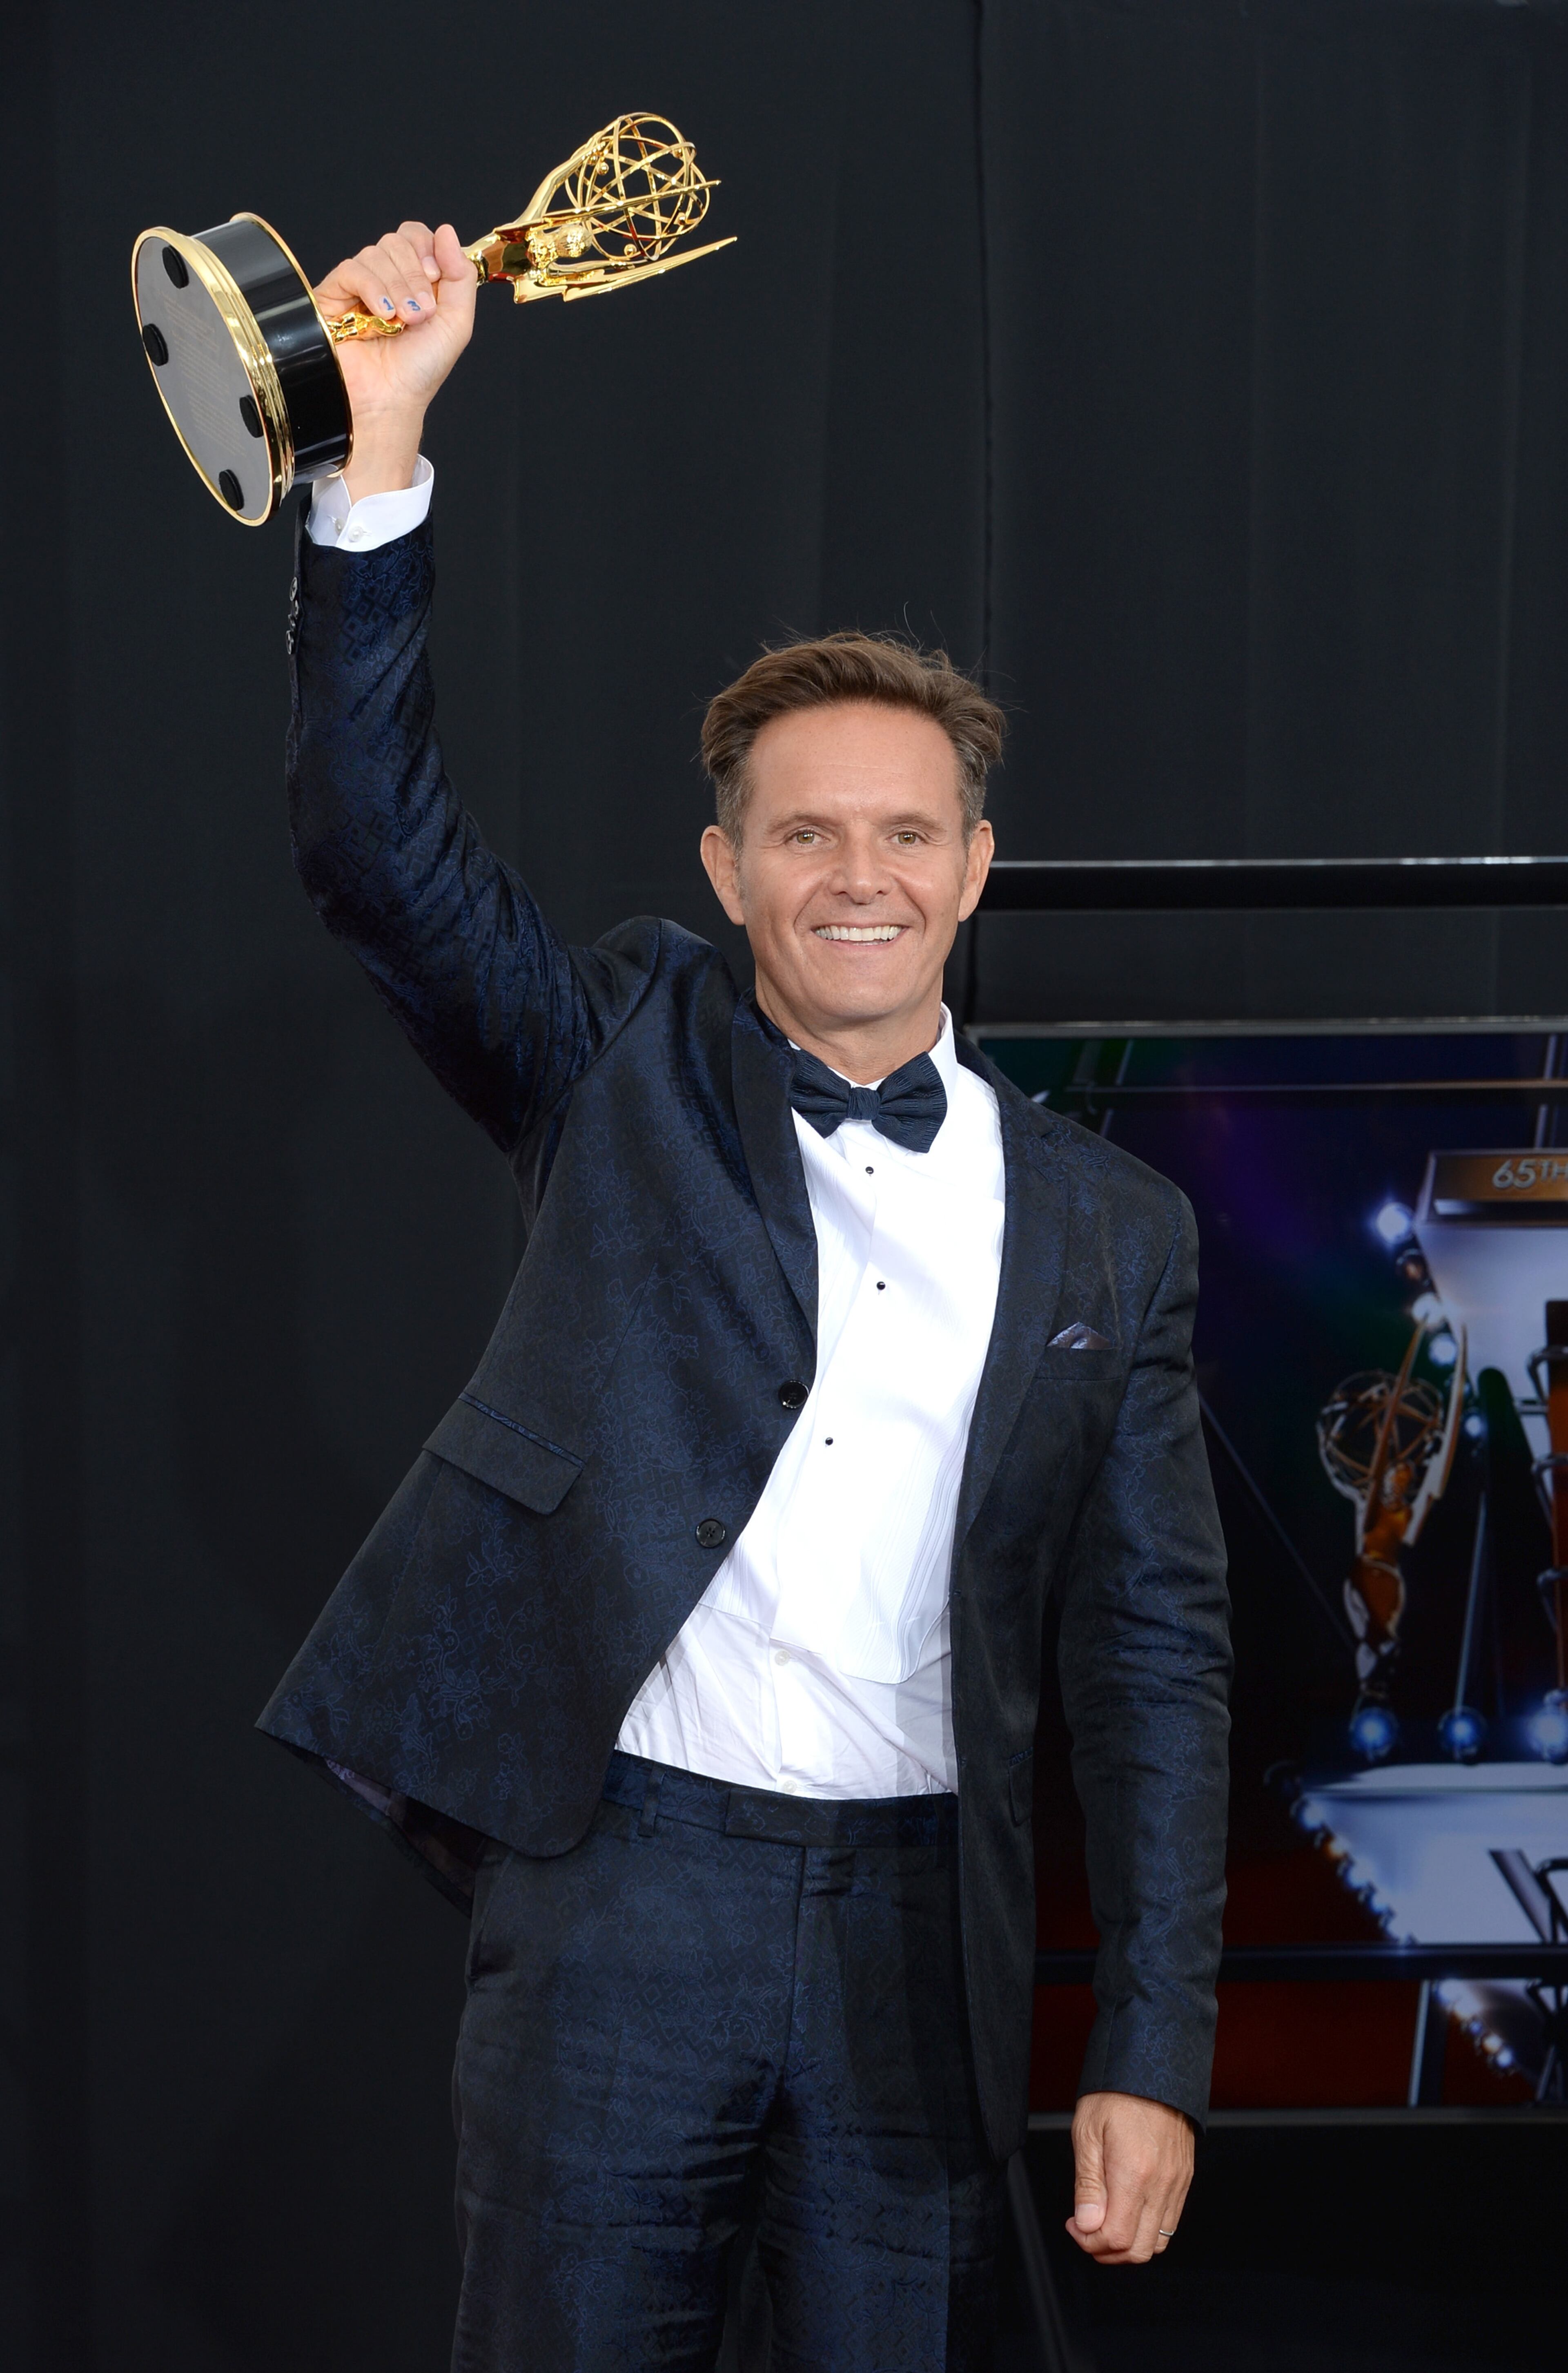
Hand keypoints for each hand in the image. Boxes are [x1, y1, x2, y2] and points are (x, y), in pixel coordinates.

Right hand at [312, 221, 477, 497]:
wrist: (389, 400)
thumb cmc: (420, 370)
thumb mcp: (456, 323)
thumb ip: (460, 277)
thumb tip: (447, 231)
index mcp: (414, 279)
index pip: (416, 235)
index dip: (426, 247)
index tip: (435, 277)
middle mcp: (386, 279)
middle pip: (397, 239)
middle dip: (415, 273)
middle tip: (421, 312)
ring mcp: (358, 286)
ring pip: (376, 252)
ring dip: (397, 286)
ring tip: (402, 321)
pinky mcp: (333, 295)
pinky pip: (352, 268)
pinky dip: (373, 287)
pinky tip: (382, 314)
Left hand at [1065, 2090, 1192, 2263]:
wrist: (1153, 2065)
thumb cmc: (1116, 2093)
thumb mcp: (1087, 2132)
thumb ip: (1087, 2184)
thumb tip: (1087, 2225)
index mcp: (1134, 2173)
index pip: (1116, 2237)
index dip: (1089, 2242)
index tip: (1074, 2225)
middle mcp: (1161, 2184)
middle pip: (1138, 2250)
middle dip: (1106, 2251)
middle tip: (1086, 2229)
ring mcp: (1177, 2183)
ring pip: (1158, 2243)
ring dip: (1128, 2244)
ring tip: (1105, 2222)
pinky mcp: (1184, 2178)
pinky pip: (1170, 2223)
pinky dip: (1147, 2229)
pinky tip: (1127, 2210)